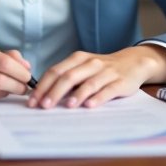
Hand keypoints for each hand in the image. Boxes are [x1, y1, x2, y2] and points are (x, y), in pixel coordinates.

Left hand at [28, 45, 165, 109]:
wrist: (133, 62)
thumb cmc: (102, 69)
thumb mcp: (83, 68)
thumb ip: (66, 78)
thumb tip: (43, 95)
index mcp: (78, 59)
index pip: (55, 71)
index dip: (42, 86)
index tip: (32, 101)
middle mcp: (90, 63)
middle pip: (68, 77)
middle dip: (54, 92)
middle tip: (44, 106)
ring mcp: (106, 72)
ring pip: (88, 83)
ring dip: (76, 95)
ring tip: (66, 106)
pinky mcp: (120, 82)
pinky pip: (108, 90)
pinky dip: (98, 98)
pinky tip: (90, 106)